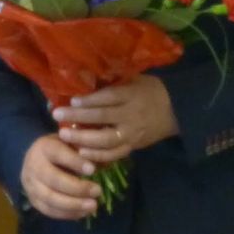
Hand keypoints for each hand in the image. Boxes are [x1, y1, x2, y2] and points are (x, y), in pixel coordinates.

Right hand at [20, 134, 100, 220]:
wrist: (36, 160)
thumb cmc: (61, 150)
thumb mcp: (72, 143)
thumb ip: (86, 152)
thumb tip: (105, 163)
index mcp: (44, 147)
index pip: (58, 154)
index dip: (75, 162)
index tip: (93, 170)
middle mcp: (34, 165)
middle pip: (53, 179)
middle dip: (77, 188)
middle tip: (98, 191)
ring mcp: (31, 185)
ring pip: (50, 198)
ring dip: (74, 204)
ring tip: (93, 205)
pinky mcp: (33, 200)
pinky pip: (49, 210)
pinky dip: (68, 213)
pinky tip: (84, 212)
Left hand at [52, 76, 178, 164]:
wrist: (176, 111)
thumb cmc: (149, 90)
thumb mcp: (134, 79)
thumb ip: (113, 81)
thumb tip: (83, 78)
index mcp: (131, 94)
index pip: (108, 97)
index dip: (89, 99)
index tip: (71, 99)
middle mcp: (131, 115)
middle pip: (103, 117)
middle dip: (78, 117)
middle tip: (56, 116)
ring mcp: (133, 133)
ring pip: (107, 140)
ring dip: (83, 138)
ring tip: (64, 135)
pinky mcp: (134, 146)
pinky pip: (115, 154)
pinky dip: (98, 155)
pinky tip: (81, 152)